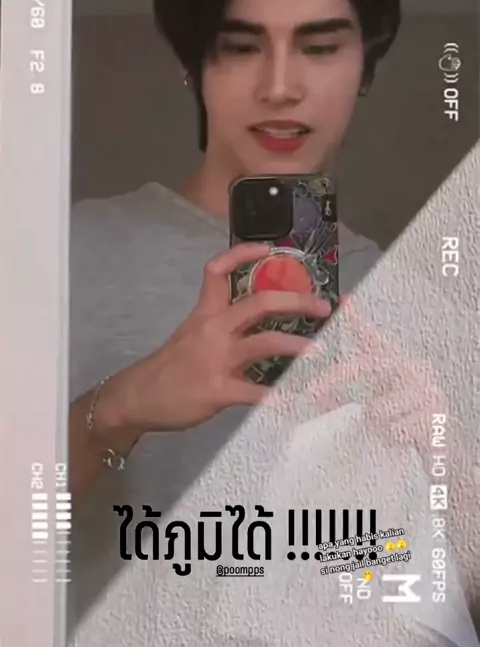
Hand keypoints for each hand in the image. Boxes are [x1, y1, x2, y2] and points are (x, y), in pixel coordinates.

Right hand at [103, 242, 329, 433]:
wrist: (139, 397)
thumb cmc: (170, 365)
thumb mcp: (192, 333)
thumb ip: (222, 323)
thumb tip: (258, 318)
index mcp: (206, 312)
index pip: (219, 270)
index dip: (243, 253)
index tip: (271, 248)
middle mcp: (213, 329)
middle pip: (258, 302)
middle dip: (295, 301)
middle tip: (322, 306)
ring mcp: (216, 359)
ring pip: (264, 343)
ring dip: (297, 345)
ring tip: (319, 350)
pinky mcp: (218, 390)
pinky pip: (256, 392)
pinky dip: (280, 395)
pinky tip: (297, 397)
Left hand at [305, 296, 448, 462]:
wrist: (440, 445)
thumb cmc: (405, 421)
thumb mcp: (375, 405)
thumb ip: (347, 398)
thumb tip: (316, 398)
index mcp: (394, 363)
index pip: (373, 336)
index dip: (357, 319)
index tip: (344, 302)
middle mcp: (411, 368)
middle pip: (364, 365)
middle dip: (334, 378)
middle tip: (313, 391)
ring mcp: (425, 389)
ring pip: (377, 409)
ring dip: (377, 426)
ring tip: (391, 426)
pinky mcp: (434, 413)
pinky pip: (394, 430)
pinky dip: (393, 440)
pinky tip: (406, 436)